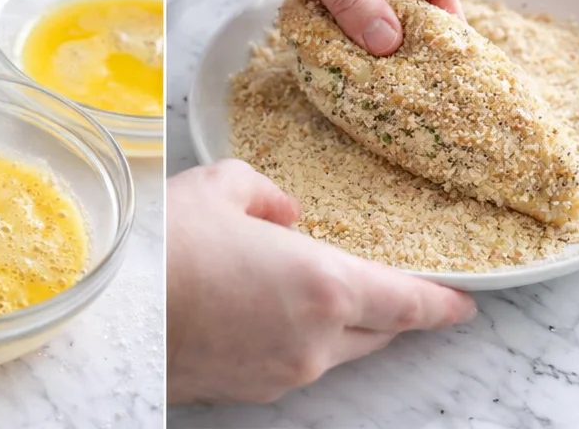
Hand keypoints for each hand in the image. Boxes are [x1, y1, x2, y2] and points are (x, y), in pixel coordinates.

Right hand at [167, 160, 475, 403]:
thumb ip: (268, 193)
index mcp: (324, 287)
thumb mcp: (223, 186)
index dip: (440, 304)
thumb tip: (284, 212)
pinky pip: (294, 362)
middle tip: (397, 288)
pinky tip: (266, 308)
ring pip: (335, 350)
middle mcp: (315, 342)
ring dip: (339, 323)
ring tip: (314, 288)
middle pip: (377, 333)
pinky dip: (297, 337)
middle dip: (390, 310)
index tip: (466, 302)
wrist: (112, 312)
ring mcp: (282, 374)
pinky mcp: (249, 392)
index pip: (405, 303)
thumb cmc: (169, 244)